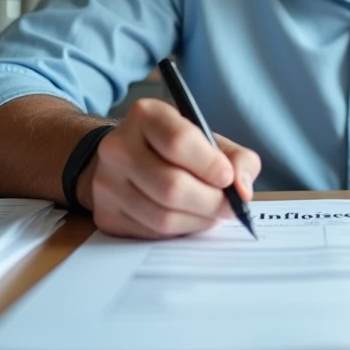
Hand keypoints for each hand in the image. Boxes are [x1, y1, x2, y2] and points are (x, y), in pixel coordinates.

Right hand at [79, 98, 260, 238]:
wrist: (124, 159)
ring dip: (198, 220)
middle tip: (230, 207)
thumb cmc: (173, 148)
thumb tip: (243, 189)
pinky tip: (189, 219)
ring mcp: (106, 184)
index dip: (210, 165)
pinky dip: (180, 231)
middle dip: (211, 202)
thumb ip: (237, 158)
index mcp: (146, 116)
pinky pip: (151, 234)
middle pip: (171, 186)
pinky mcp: (106, 215)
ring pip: (162, 217)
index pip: (178, 141)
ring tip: (212, 213)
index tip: (228, 178)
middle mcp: (118, 147)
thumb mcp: (208, 139)